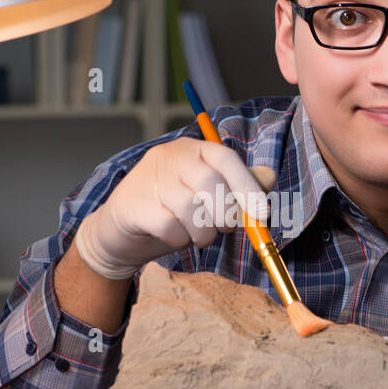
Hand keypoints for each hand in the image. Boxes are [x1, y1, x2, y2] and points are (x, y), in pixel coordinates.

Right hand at [73, 136, 276, 279]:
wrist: (118, 231)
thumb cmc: (169, 211)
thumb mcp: (207, 197)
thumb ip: (238, 186)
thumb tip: (269, 178)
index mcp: (192, 149)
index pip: (225, 158)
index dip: (247, 185)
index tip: (261, 213)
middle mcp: (169, 157)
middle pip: (209, 182)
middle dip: (225, 213)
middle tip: (224, 229)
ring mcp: (149, 178)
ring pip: (190, 207)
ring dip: (203, 232)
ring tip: (199, 236)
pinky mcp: (134, 204)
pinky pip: (169, 225)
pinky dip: (179, 239)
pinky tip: (175, 237)